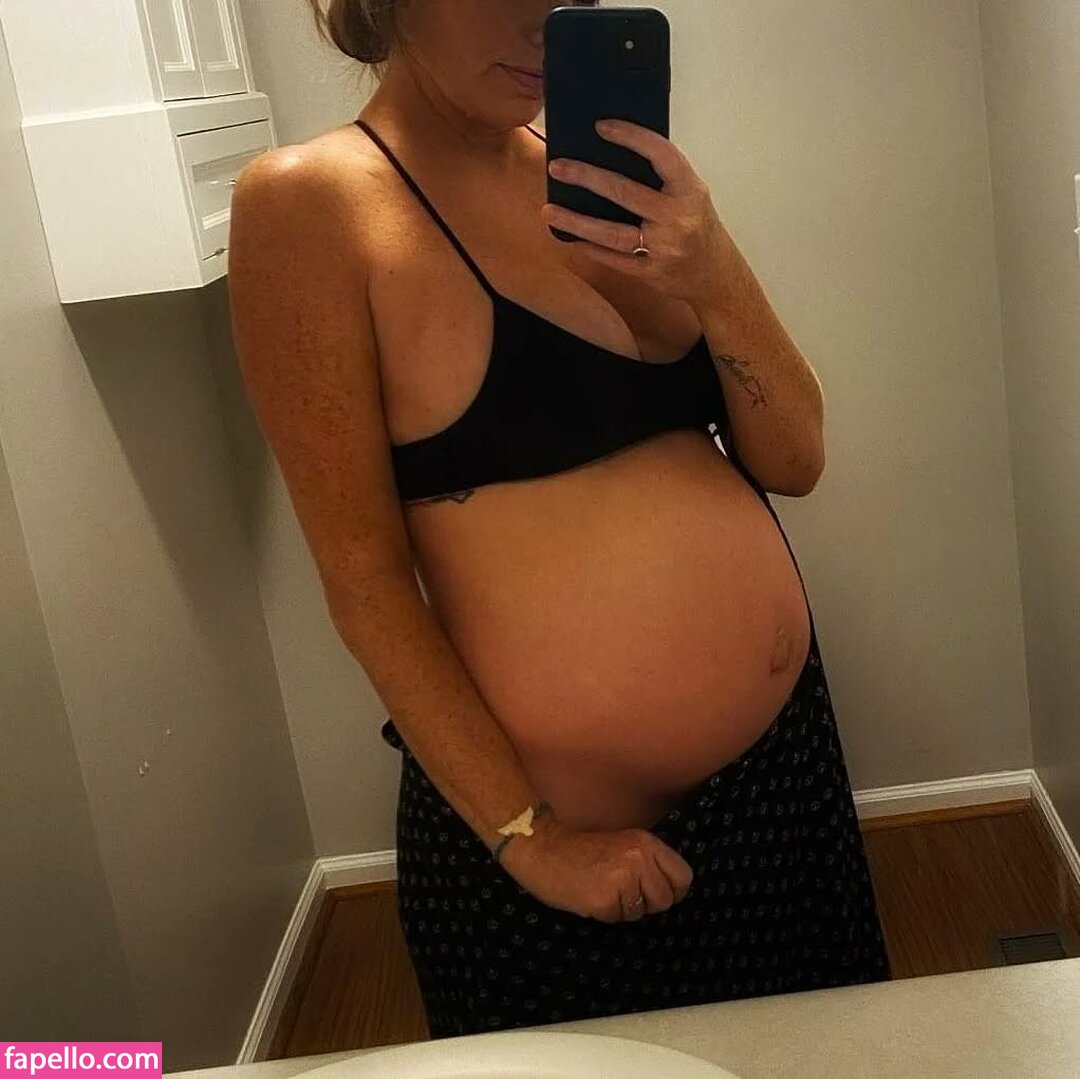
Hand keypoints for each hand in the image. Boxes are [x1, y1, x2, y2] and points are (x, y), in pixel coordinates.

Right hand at [499, 814, 693, 923]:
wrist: (544, 848)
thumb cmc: (582, 850)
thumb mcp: (623, 845)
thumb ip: (648, 863)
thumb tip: (671, 892)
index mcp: (646, 843)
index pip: (683, 876)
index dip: (672, 890)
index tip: (654, 891)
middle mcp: (639, 859)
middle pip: (665, 899)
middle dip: (646, 903)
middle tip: (622, 891)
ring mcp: (624, 879)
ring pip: (641, 912)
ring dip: (624, 909)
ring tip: (603, 889)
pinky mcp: (606, 899)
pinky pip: (618, 918)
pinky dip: (606, 913)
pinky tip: (591, 896)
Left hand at [540, 118, 737, 312]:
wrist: (715, 275)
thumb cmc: (698, 227)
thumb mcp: (692, 194)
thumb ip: (664, 177)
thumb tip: (618, 153)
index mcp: (689, 190)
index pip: (660, 155)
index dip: (631, 137)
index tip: (601, 127)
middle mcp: (676, 217)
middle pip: (625, 193)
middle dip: (587, 178)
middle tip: (558, 167)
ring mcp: (662, 248)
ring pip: (613, 233)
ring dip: (577, 222)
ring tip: (550, 211)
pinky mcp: (650, 273)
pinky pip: (615, 260)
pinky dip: (591, 249)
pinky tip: (571, 238)